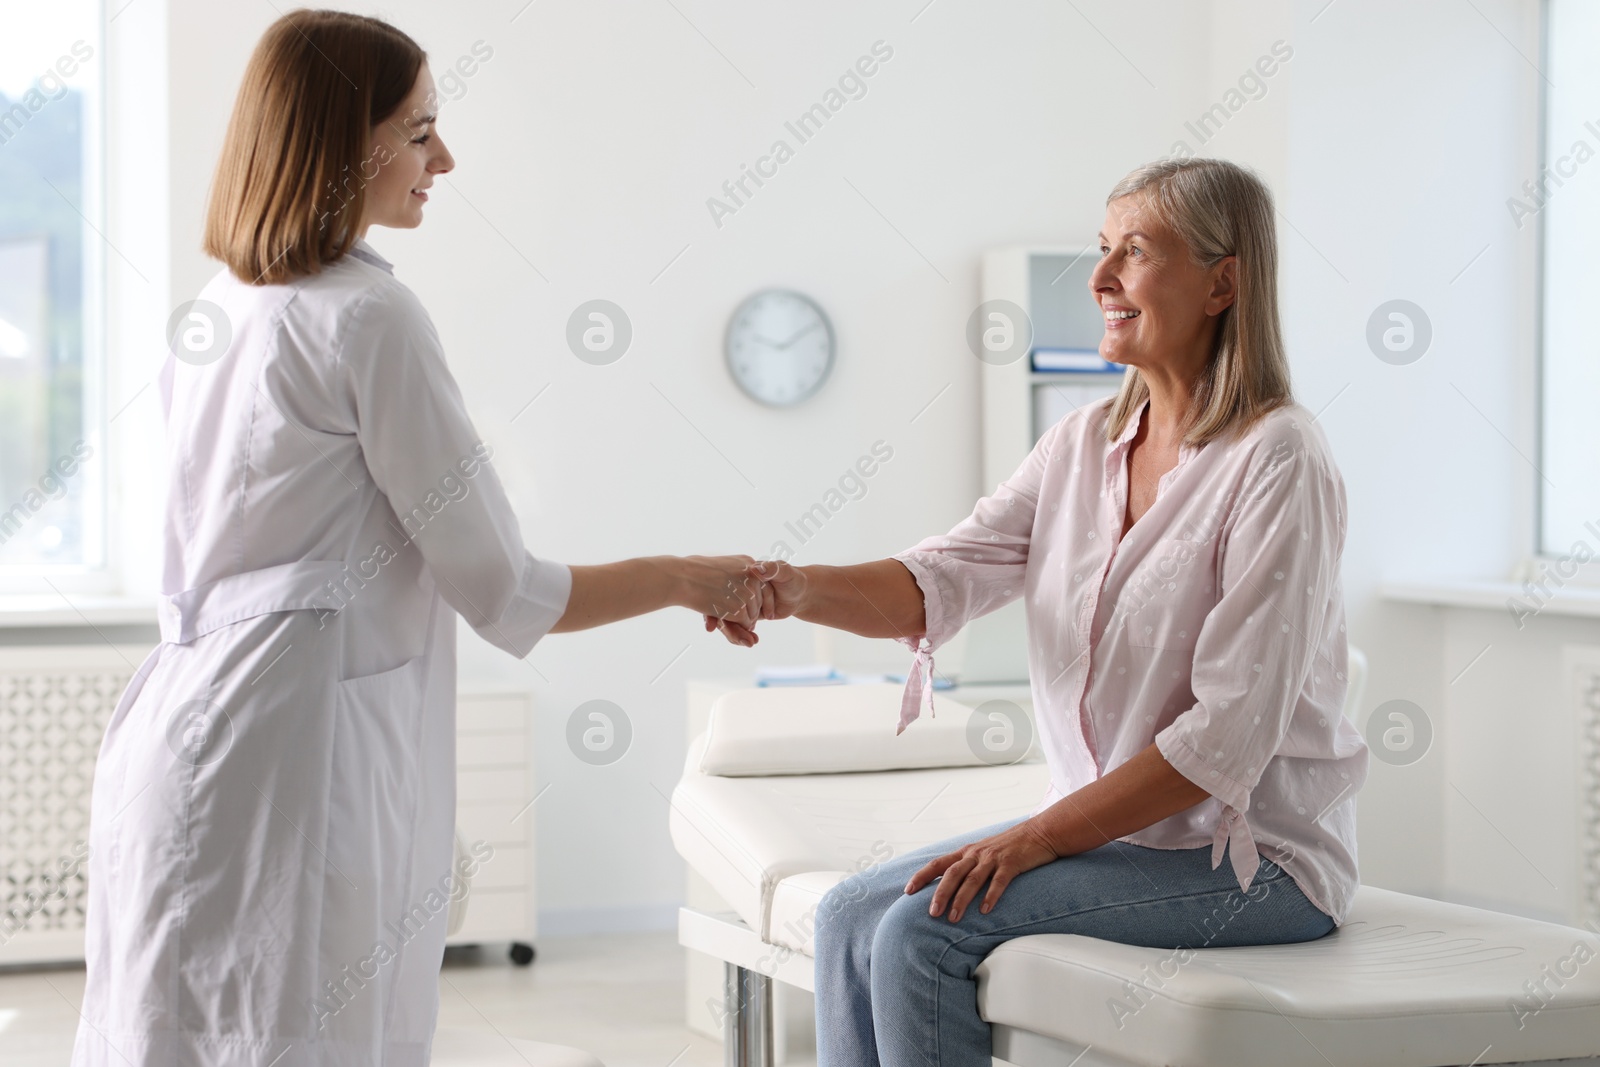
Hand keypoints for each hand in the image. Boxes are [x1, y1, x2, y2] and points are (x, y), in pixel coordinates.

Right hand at [676, 555, 761, 642]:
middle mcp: (752, 577)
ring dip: (741, 620)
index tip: (744, 605)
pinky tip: (722, 621)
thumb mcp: (722, 566)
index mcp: (749, 563)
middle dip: (747, 611)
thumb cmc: (693, 571)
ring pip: (752, 614)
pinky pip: (744, 623)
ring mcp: (747, 593)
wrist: (681, 577)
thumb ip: (736, 575)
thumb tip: (747, 590)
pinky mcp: (739, 608)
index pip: (759, 586)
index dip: (752, 598)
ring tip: (725, 616)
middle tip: (734, 615)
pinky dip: (735, 627)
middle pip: (758, 601)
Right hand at [703, 560, 807, 646]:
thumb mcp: (785, 572)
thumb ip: (773, 569)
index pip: (722, 592)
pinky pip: (736, 625)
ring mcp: (739, 600)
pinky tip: (749, 641)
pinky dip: (739, 635)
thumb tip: (756, 569)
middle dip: (727, 628)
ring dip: (733, 634)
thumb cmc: (794, 580)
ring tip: (749, 643)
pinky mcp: (744, 611)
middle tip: (738, 640)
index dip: (715, 610)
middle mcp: (736, 587)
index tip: (711, 626)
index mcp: (741, 574)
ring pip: (728, 620)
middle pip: (723, 609)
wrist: (799, 594)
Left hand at [904, 821, 1058, 921]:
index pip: (938, 863)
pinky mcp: (1012, 863)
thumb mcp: (983, 853)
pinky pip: (999, 881)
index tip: (907, 891)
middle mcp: (976, 854)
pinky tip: (985, 910)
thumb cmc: (1009, 847)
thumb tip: (950, 886)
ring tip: (953, 918)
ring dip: (961, 899)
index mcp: (967, 852)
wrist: (1039, 833)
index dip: (922, 876)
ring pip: (972, 879)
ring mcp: (994, 858)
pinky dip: (991, 896)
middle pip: (952, 873)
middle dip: (940, 893)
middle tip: (932, 913)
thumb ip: (968, 866)